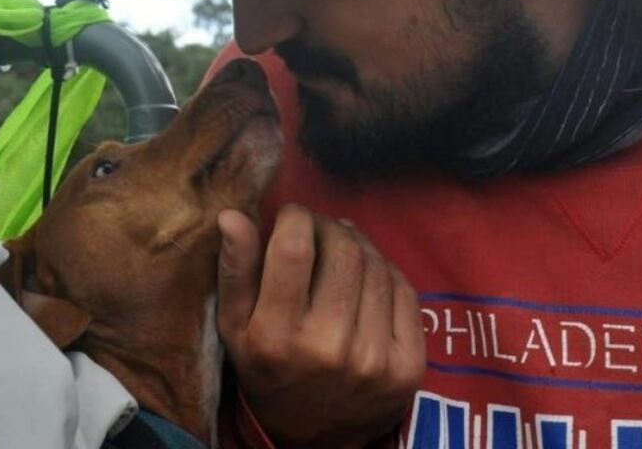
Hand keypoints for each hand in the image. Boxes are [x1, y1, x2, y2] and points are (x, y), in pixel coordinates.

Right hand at [217, 204, 425, 447]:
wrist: (313, 438)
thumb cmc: (266, 370)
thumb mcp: (235, 327)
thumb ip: (235, 270)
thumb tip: (231, 215)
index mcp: (276, 337)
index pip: (293, 249)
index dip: (296, 217)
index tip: (292, 215)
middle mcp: (328, 348)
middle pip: (342, 251)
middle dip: (329, 225)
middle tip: (319, 228)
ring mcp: (374, 359)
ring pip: (376, 265)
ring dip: (358, 243)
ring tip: (342, 247)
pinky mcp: (409, 366)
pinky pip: (404, 290)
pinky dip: (385, 270)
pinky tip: (367, 274)